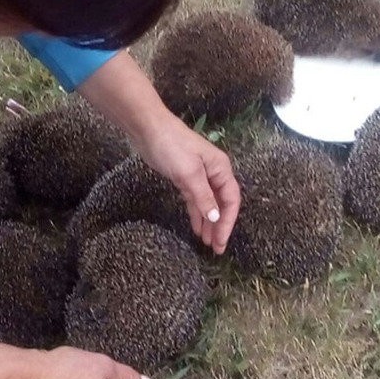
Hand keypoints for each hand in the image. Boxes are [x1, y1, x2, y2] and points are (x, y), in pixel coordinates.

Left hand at [138, 114, 240, 253]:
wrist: (148, 129)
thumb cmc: (172, 147)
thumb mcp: (189, 173)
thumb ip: (203, 197)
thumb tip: (216, 218)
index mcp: (221, 169)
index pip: (231, 200)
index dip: (228, 222)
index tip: (221, 240)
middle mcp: (214, 173)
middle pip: (222, 204)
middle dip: (220, 226)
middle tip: (217, 249)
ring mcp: (199, 176)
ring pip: (208, 204)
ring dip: (209, 223)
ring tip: (207, 243)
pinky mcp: (185, 179)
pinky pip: (195, 201)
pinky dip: (197, 214)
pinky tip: (197, 228)